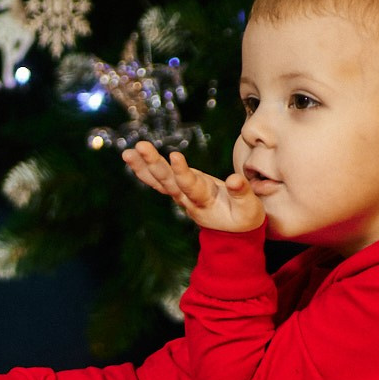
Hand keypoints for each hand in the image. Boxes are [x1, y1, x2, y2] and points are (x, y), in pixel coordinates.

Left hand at [123, 140, 263, 234]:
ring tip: (128, 152)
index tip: (174, 156)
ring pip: (160, 180)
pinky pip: (158, 180)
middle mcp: (188, 198)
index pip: (191, 187)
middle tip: (140, 147)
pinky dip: (143, 169)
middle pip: (168, 181)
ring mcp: (181, 194)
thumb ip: (243, 194)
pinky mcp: (179, 189)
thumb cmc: (243, 218)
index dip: (182, 173)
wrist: (231, 232)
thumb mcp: (250, 210)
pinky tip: (130, 156)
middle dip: (154, 164)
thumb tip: (234, 179)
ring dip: (143, 165)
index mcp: (205, 202)